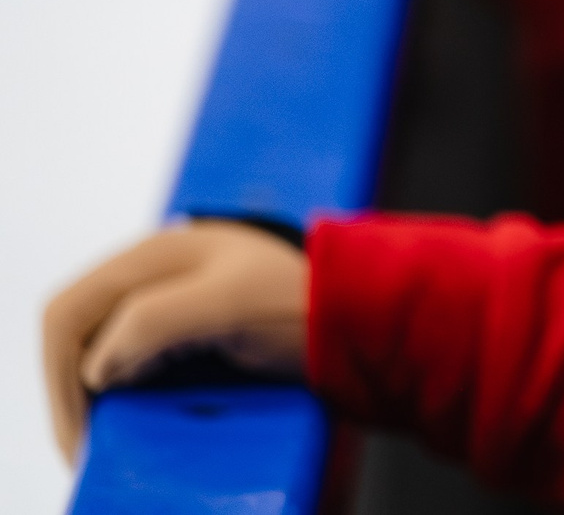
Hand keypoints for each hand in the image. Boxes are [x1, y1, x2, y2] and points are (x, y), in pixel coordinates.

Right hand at [42, 222, 309, 461]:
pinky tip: (134, 420)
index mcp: (155, 255)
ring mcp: (171, 297)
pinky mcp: (191, 326)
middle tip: (84, 448)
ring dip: (93, 395)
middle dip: (71, 392)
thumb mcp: (229, 304)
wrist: (365, 307)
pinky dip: (124, 390)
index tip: (79, 433)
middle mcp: (154, 271)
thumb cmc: (303, 300)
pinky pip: (134, 359)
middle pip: (77, 332)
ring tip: (103, 442)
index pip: (70, 313)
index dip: (59, 376)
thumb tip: (97, 364)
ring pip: (101, 347)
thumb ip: (157, 321)